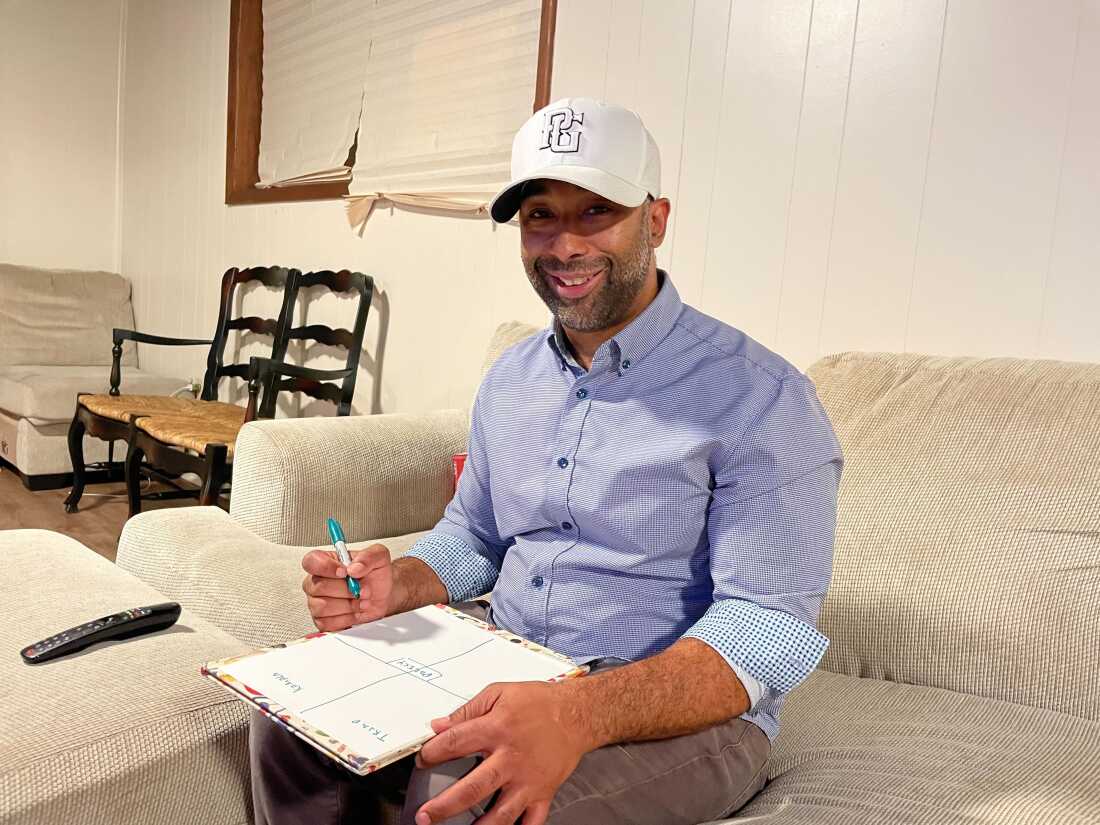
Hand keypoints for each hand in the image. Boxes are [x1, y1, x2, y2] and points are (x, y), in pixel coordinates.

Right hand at [300, 544, 392, 630]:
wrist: (384, 596)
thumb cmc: (377, 575)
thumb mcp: (380, 556)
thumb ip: (368, 557)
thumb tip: (354, 568)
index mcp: (327, 561)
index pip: (311, 562)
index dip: (325, 567)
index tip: (345, 573)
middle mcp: (318, 581)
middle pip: (318, 587)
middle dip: (346, 590)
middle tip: (363, 590)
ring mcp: (317, 601)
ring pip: (322, 607)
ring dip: (347, 605)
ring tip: (361, 601)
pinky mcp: (323, 620)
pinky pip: (327, 623)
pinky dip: (346, 619)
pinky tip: (355, 612)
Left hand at [413, 681, 593, 824]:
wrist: (578, 713)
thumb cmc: (538, 702)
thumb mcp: (500, 692)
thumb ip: (468, 710)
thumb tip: (439, 725)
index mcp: (497, 729)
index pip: (455, 743)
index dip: (432, 752)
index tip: (421, 760)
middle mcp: (511, 758)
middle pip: (473, 787)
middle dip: (445, 804)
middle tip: (425, 815)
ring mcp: (527, 780)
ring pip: (500, 812)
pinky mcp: (543, 793)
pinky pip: (532, 822)